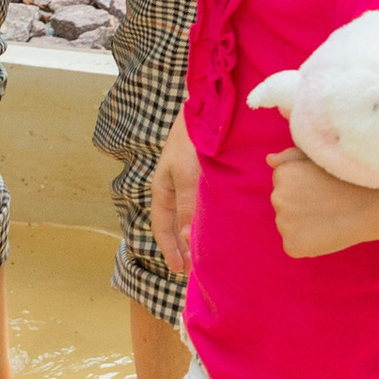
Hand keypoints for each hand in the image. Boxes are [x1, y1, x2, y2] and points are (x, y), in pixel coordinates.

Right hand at [149, 121, 200, 282]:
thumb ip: (186, 206)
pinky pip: (202, 203)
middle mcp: (173, 188)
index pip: (162, 227)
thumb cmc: (190, 140)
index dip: (170, 249)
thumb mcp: (186, 175)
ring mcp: (187, 181)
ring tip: (204, 253)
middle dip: (182, 246)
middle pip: (175, 224)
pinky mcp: (204, 175)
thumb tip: (185, 238)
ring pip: (188, 215)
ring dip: (193, 233)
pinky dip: (205, 218)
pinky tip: (216, 226)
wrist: (205, 109)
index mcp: (162, 189)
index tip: (179, 269)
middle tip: (193, 268)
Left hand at [268, 148, 378, 260]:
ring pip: (289, 225)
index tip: (323, 188)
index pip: (284, 185)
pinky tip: (326, 234)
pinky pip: (295, 245)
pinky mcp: (292, 245)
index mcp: (281, 174)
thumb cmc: (348, 178)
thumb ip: (291, 156)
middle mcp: (276, 198)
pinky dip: (308, 243)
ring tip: (329, 217)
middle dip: (302, 205)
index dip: (305, 188)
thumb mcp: (319, 158)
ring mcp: (283, 223)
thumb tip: (269, 160)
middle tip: (328, 203)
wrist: (370, 206)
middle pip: (284, 205)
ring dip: (304, 224)